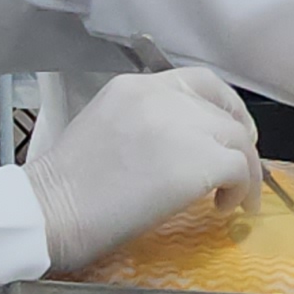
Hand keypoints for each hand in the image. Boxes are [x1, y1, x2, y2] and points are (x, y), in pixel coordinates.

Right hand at [21, 67, 263, 272]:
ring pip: (237, 140)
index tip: (230, 130)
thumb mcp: (105, 129)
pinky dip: (241, 190)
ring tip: (231, 198)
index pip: (198, 81)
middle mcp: (162, 97)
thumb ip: (145, 125)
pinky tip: (224, 208)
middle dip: (235, 143)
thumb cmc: (64, 187)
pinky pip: (240, 170)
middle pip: (222, 113)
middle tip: (236, 172)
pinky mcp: (199, 161)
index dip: (224, 106)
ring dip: (243, 171)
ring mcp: (183, 127)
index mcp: (135, 86)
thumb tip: (180, 148)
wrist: (50, 211)